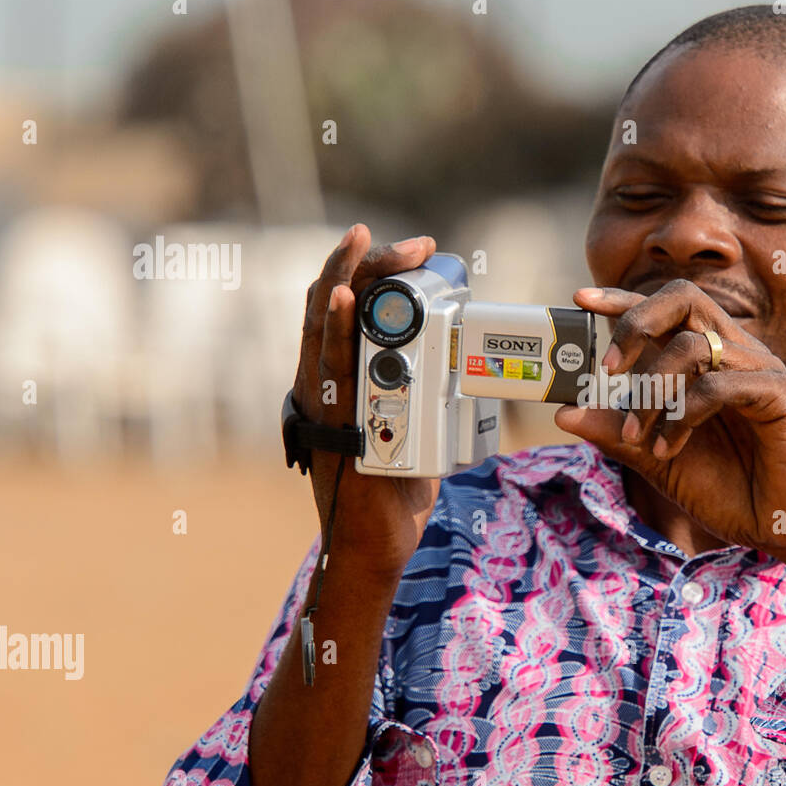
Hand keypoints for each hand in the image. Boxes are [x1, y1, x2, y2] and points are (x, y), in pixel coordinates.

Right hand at [293, 224, 440, 577]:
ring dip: (348, 276)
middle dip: (369, 261)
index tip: (416, 250)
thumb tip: (465, 365)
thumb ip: (421, 390)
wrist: (375, 545)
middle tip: (415, 243)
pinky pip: (333, 369)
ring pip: (324, 323)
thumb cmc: (392, 489)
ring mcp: (323, 400)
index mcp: (335, 377)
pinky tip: (346, 298)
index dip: (372, 269)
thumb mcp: (408, 423)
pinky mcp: (335, 424)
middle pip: (332, 301)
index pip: (344, 306)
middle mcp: (319, 381)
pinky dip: (338, 328)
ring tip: (365, 240)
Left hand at [552, 280, 785, 554]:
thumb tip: (564, 412)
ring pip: (694, 346)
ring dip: (653, 391)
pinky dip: (684, 414)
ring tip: (640, 436)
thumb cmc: (732, 491)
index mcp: (710, 361)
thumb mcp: (658, 461)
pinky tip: (670, 448)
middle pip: (684, 299)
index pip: (665, 310)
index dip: (623, 298)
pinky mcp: (779, 395)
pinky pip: (720, 385)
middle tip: (608, 368)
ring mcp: (760, 370)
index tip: (580, 299)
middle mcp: (735, 354)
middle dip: (637, 323)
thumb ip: (618, 433)